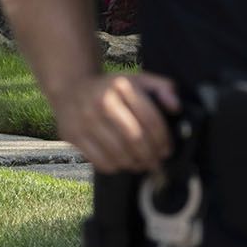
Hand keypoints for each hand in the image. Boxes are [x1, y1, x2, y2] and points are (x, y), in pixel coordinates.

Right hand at [47, 72, 178, 173]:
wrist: (70, 88)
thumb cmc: (110, 89)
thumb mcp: (136, 80)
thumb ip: (162, 88)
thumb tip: (176, 107)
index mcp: (121, 86)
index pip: (150, 119)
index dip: (163, 139)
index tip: (167, 149)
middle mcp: (101, 101)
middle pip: (136, 140)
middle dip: (151, 156)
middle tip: (156, 161)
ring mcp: (85, 120)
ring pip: (119, 154)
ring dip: (135, 164)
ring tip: (141, 163)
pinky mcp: (73, 135)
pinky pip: (101, 162)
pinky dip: (116, 167)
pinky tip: (121, 161)